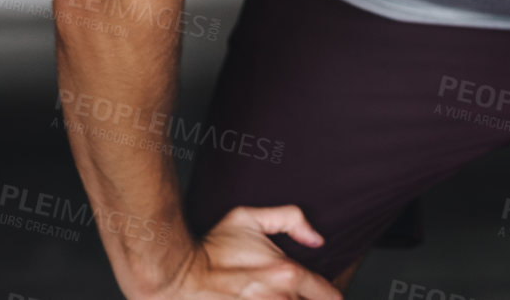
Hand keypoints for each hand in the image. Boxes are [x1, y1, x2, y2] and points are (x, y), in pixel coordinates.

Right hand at [146, 205, 343, 299]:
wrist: (177, 277)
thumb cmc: (211, 248)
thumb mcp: (248, 218)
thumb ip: (290, 218)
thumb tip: (317, 239)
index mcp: (286, 274)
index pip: (330, 295)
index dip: (332, 296)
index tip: (327, 294)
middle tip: (303, 295)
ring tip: (281, 298)